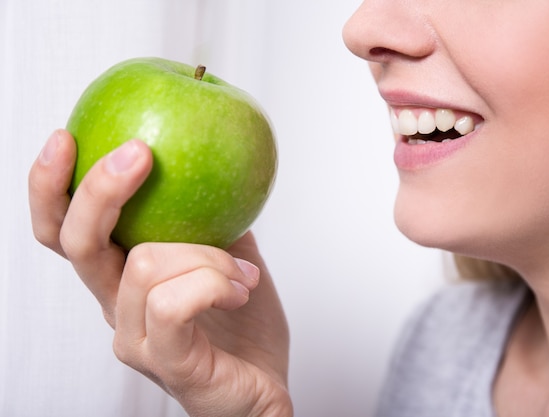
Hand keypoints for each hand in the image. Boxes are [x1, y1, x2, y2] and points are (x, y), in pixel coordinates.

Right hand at [29, 130, 291, 416]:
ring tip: (242, 271)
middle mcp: (117, 306)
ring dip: (206, 255)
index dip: (52, 187)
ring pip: (144, 264)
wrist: (263, 389)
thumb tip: (212, 163)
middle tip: (140, 152)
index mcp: (123, 278)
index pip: (65, 232)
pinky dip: (212, 282)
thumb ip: (209, 217)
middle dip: (102, 188)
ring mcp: (136, 338)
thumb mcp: (228, 254)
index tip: (66, 138)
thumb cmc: (243, 327)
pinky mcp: (165, 362)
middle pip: (76, 242)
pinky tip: (240, 288)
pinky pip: (172, 304)